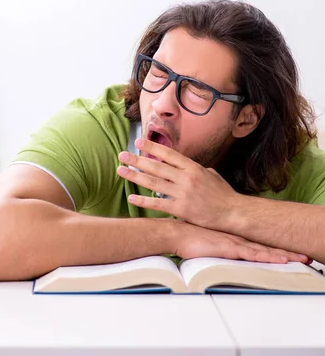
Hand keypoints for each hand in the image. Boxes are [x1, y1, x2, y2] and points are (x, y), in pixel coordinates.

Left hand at [117, 137, 237, 230]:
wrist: (233, 213)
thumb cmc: (223, 194)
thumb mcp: (211, 175)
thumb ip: (195, 169)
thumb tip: (184, 165)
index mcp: (193, 167)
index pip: (168, 154)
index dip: (152, 147)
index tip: (139, 142)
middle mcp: (186, 178)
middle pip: (156, 166)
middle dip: (137, 160)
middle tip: (122, 154)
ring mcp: (183, 193)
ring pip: (153, 183)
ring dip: (135, 176)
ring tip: (120, 170)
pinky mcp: (181, 209)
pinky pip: (157, 204)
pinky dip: (143, 201)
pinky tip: (131, 197)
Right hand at [173, 221, 308, 262]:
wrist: (176, 233)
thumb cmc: (187, 236)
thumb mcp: (206, 238)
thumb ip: (216, 242)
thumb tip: (219, 247)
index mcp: (234, 236)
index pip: (261, 242)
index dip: (278, 246)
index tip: (292, 251)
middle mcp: (239, 237)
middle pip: (268, 245)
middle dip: (288, 251)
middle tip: (306, 256)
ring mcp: (236, 242)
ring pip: (266, 250)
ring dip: (285, 255)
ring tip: (302, 259)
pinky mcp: (230, 248)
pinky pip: (254, 254)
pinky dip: (270, 257)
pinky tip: (282, 260)